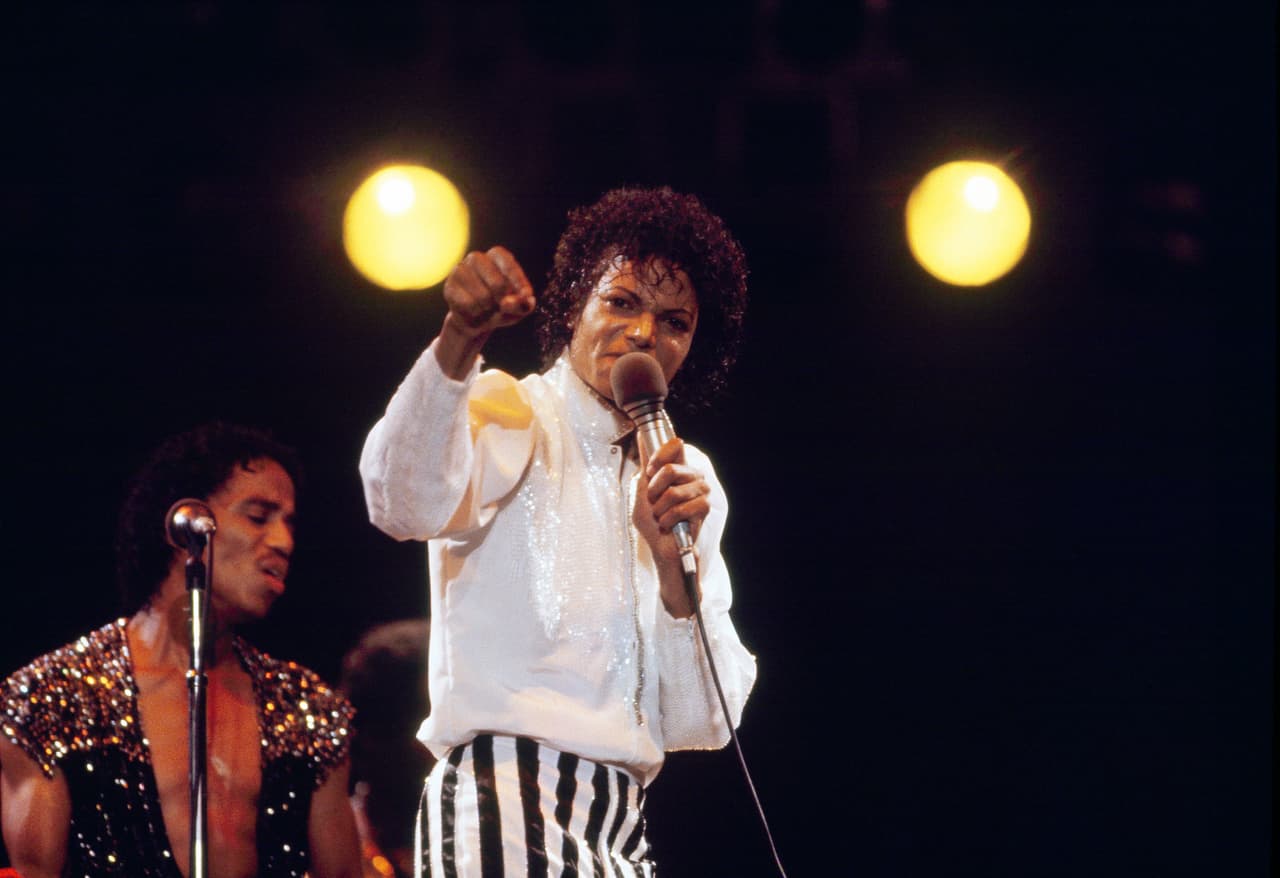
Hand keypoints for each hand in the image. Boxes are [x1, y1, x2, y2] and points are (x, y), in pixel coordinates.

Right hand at [443, 246, 534, 337]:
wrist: (476, 321)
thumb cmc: (502, 308)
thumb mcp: (520, 308)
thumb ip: (522, 304)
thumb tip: (507, 303)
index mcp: (496, 256)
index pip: (508, 263)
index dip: (518, 281)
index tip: (525, 296)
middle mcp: (476, 258)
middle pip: (497, 284)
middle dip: (503, 301)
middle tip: (502, 306)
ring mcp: (460, 271)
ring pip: (483, 297)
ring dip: (489, 310)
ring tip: (487, 309)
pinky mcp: (449, 287)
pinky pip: (468, 305)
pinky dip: (476, 314)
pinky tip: (474, 312)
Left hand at [633, 437, 709, 616]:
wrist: (662, 547)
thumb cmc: (652, 521)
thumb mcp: (641, 490)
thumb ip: (645, 465)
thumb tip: (641, 436)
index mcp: (679, 467)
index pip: (675, 445)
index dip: (659, 456)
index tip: (649, 471)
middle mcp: (693, 475)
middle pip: (670, 469)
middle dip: (654, 490)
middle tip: (654, 502)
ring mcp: (702, 490)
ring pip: (674, 491)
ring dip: (660, 508)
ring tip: (661, 515)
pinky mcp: (705, 506)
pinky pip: (682, 508)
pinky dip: (669, 519)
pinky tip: (669, 524)